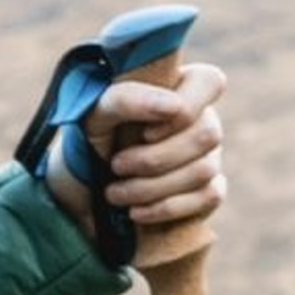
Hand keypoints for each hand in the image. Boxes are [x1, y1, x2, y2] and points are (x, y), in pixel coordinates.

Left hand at [45, 61, 227, 252]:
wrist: (84, 186)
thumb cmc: (93, 138)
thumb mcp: (95, 114)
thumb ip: (126, 99)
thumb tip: (172, 106)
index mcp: (181, 88)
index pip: (210, 81)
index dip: (185, 109)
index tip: (145, 132)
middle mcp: (202, 119)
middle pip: (206, 135)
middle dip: (154, 159)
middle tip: (115, 166)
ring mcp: (210, 155)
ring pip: (203, 170)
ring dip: (152, 187)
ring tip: (115, 194)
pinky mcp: (209, 190)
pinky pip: (208, 198)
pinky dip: (166, 208)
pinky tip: (136, 212)